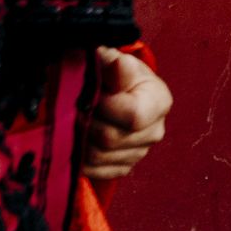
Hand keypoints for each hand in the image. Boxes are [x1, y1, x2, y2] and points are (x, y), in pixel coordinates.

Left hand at [82, 47, 171, 179]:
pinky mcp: (124, 167)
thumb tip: (118, 65)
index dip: (105, 106)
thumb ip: (114, 63)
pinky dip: (80, 156)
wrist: (117, 88)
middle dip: (86, 121)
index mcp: (159, 102)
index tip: (88, 94)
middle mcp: (155, 131)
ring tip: (71, 119)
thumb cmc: (116, 71)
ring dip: (79, 138)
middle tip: (72, 106)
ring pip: (99, 156)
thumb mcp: (116, 60)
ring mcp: (140, 152)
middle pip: (111, 138)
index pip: (133, 115)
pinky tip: (75, 137)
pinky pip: (96, 170)